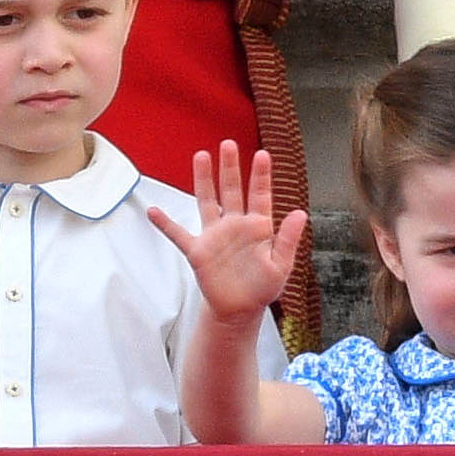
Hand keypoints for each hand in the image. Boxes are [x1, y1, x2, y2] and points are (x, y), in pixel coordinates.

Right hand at [147, 141, 306, 325]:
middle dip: (230, 167)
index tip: (262, 155)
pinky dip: (165, 224)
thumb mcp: (281, 266)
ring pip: (207, 201)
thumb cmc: (262, 289)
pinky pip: (178, 234)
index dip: (261, 175)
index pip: (260, 195)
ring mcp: (215, 235)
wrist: (239, 311)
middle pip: (232, 189)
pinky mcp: (199, 251)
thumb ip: (288, 239)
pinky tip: (153, 211)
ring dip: (204, 180)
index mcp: (258, 227)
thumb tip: (300, 213)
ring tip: (201, 156)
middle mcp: (235, 225)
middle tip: (228, 144)